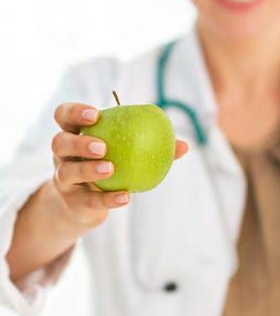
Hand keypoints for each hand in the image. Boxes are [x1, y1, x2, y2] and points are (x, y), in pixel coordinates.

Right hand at [51, 102, 188, 228]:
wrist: (87, 202)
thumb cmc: (111, 165)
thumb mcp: (125, 152)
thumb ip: (151, 146)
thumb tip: (183, 145)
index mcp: (74, 133)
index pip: (63, 115)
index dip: (74, 112)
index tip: (95, 114)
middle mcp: (62, 155)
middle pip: (59, 142)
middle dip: (79, 142)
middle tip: (103, 146)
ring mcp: (62, 179)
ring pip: (67, 172)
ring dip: (88, 170)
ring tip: (111, 169)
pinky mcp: (71, 202)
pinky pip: (87, 200)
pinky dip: (106, 199)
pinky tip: (125, 197)